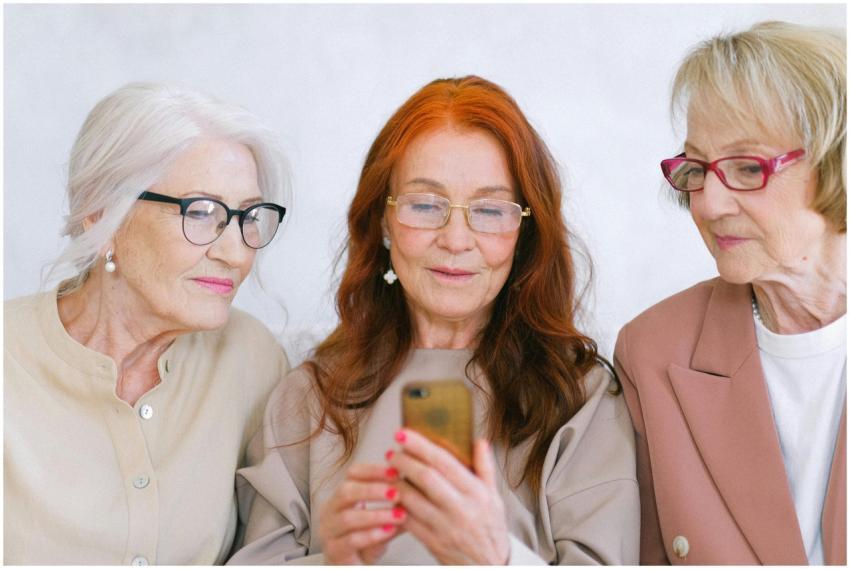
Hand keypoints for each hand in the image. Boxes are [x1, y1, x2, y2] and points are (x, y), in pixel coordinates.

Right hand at [317, 463, 406, 563]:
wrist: (353, 566)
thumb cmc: (367, 539)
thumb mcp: (382, 518)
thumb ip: (395, 504)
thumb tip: (417, 486)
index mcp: (342, 496)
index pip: (353, 473)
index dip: (374, 470)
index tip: (396, 471)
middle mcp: (331, 510)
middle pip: (346, 491)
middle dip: (373, 490)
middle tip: (397, 492)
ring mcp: (329, 531)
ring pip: (348, 517)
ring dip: (377, 514)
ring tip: (399, 514)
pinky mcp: (334, 551)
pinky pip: (351, 540)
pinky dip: (372, 534)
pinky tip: (388, 531)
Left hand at [387, 429, 509, 564]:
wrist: (488, 565)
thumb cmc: (490, 528)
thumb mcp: (494, 496)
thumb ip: (486, 467)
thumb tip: (480, 440)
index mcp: (477, 492)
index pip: (444, 462)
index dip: (421, 446)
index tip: (404, 434)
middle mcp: (461, 508)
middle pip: (425, 478)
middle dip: (404, 461)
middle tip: (392, 453)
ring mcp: (445, 526)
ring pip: (412, 499)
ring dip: (396, 483)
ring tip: (388, 472)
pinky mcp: (432, 542)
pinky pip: (408, 520)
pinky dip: (397, 506)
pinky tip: (392, 496)